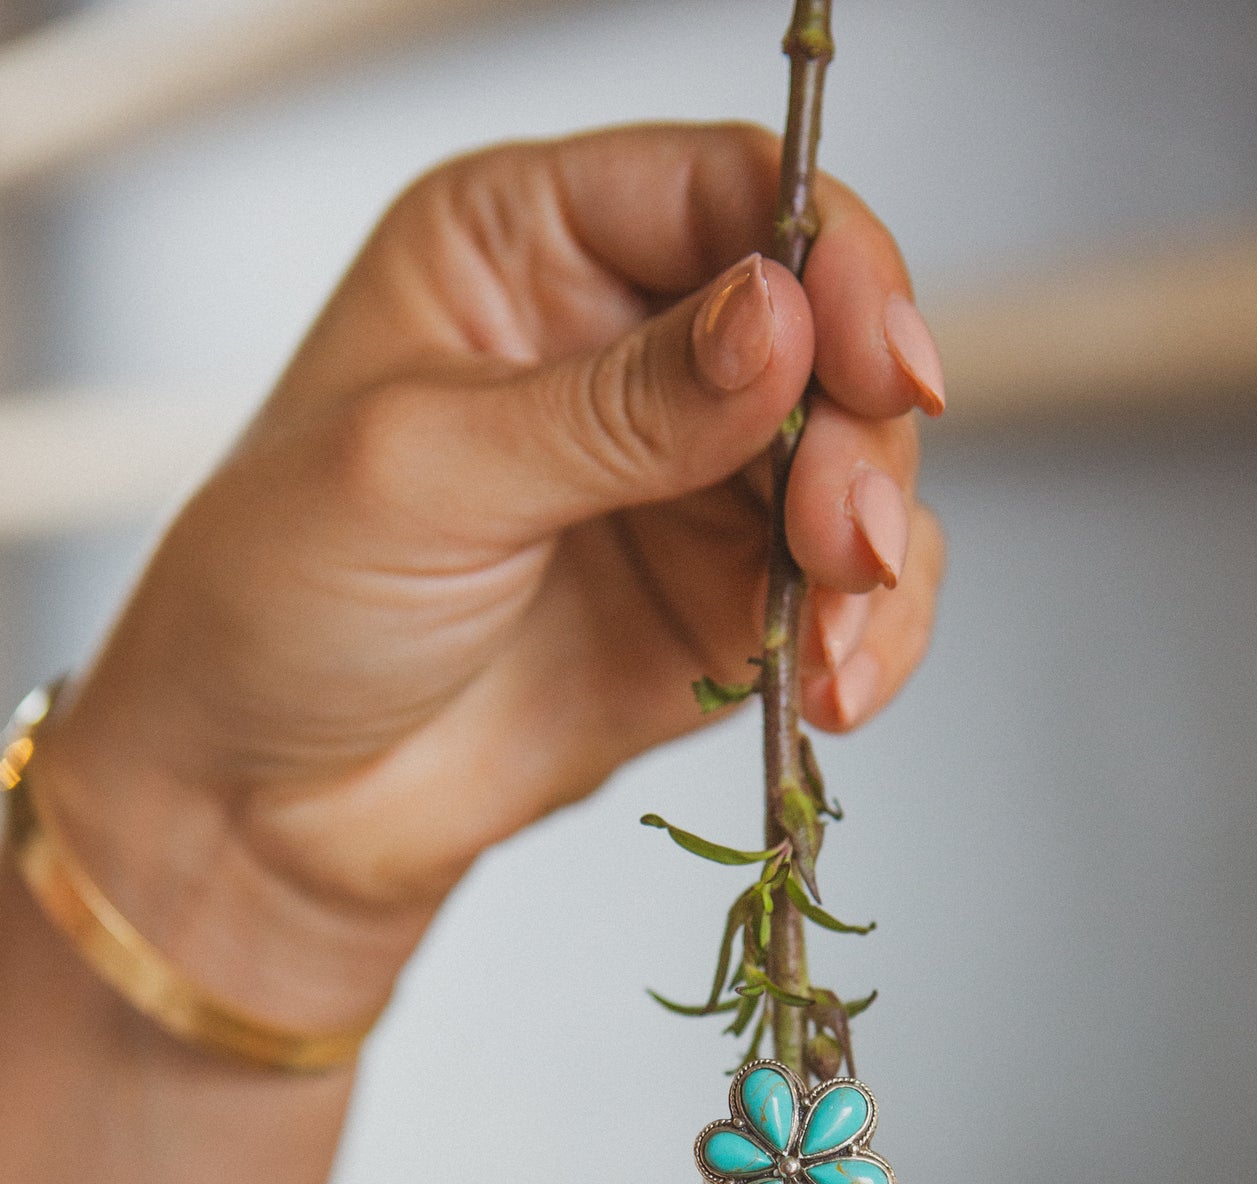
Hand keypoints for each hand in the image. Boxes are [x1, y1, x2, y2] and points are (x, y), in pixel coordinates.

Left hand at [43, 124, 944, 1025]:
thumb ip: (615, 405)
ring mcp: (683, 484)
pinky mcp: (718, 606)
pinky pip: (846, 597)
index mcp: (527, 250)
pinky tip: (835, 688)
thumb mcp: (426, 473)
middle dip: (859, 437)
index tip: (878, 357)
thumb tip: (779, 321)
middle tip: (844, 538)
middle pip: (822, 336)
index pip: (727, 196)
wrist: (270, 805)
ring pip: (854, 470)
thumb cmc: (283, 605)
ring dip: (874, 554)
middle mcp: (623, 349)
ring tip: (831, 640)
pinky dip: (868, 639)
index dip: (829, 259)